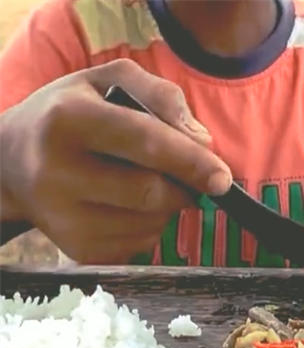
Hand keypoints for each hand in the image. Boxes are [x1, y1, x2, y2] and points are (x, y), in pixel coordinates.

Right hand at [0, 59, 231, 262]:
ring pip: (150, 223)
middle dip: (183, 186)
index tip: (223, 179)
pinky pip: (140, 244)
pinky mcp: (76, 250)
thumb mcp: (109, 81)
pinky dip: (151, 225)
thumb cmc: (68, 113)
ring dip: (168, 206)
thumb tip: (202, 141)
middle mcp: (57, 174)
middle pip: (150, 192)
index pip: (144, 143)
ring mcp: (63, 220)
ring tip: (146, 182)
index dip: (191, 162)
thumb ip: (161, 96)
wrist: (12, 162)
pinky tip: (129, 205)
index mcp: (68, 120)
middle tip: (186, 177)